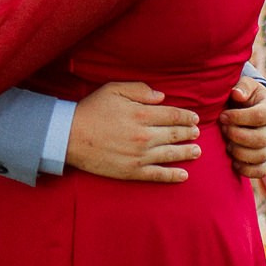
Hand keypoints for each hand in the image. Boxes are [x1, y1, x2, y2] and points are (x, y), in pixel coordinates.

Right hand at [66, 81, 201, 182]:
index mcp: (141, 114)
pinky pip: (158, 174)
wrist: (69, 136)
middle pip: (175, 134)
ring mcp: (140, 156)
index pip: (173, 115)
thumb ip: (139, 90)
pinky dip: (173, 175)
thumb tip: (162, 97)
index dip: (187, 116)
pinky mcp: (132, 171)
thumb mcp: (113, 89)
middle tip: (197, 133)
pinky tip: (184, 175)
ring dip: (187, 152)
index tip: (195, 118)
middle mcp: (145, 136)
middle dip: (189, 133)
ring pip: (171, 154)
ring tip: (197, 151)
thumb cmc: (91, 110)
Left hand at [221, 73, 265, 177]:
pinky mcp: (265, 160)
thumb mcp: (245, 85)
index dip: (238, 118)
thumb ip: (242, 86)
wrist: (247, 109)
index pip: (259, 116)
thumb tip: (237, 94)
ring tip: (227, 143)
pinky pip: (260, 171)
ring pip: (259, 156)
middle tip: (223, 129)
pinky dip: (245, 170)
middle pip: (259, 139)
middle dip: (236, 135)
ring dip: (238, 152)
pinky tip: (233, 161)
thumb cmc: (244, 96)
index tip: (222, 116)